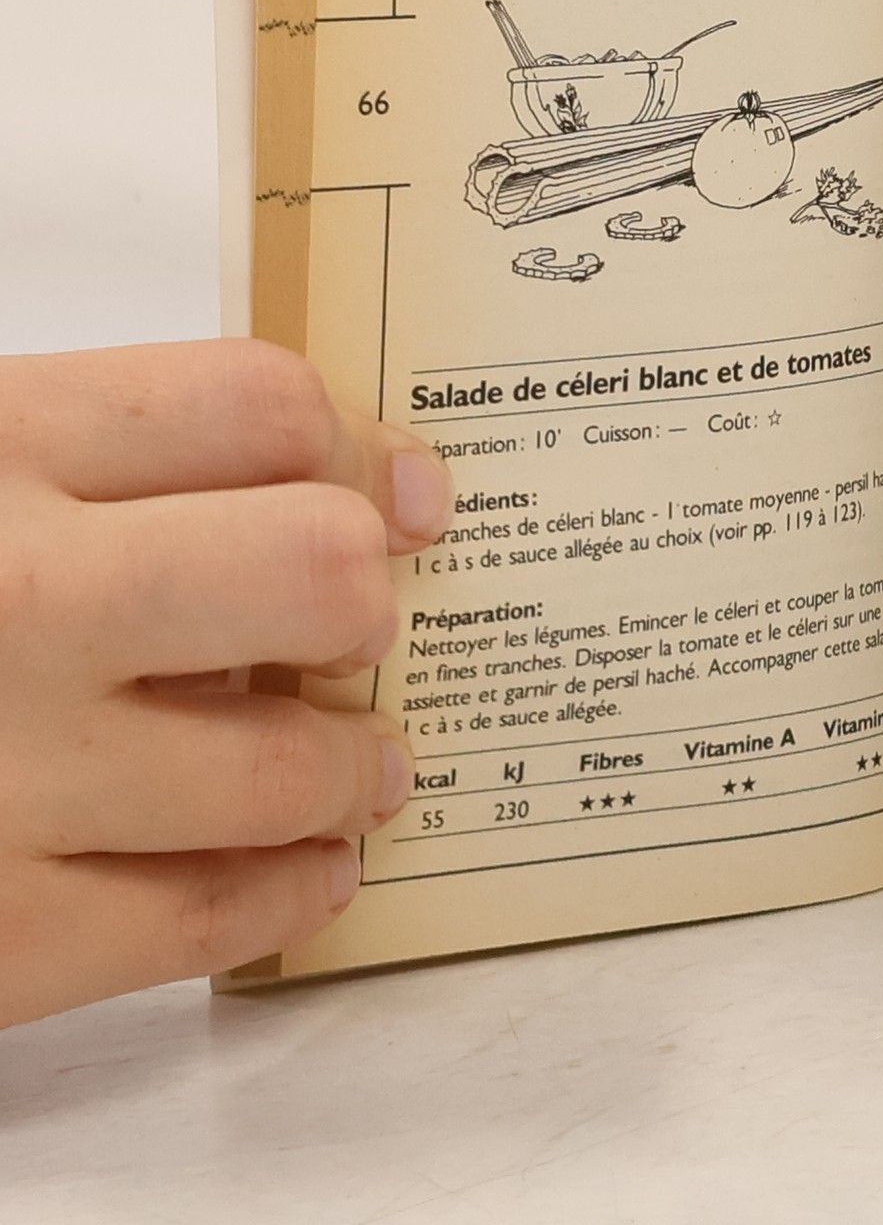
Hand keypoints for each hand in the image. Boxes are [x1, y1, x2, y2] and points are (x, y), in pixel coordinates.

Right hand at [0, 340, 450, 1027]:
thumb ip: (83, 455)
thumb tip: (318, 481)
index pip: (258, 408)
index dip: (356, 449)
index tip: (399, 491)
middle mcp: (14, 599)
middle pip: (315, 568)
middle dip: (363, 599)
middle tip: (362, 623)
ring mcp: (5, 777)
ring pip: (288, 765)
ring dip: (355, 766)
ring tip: (368, 767)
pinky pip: (203, 919)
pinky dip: (290, 893)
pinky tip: (313, 871)